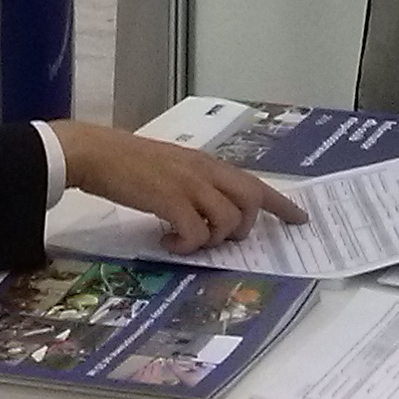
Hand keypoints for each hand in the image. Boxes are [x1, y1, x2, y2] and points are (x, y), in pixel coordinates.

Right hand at [55, 120, 307, 253]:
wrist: (98, 153)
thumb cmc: (129, 162)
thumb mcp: (173, 168)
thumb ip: (196, 185)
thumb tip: (207, 216)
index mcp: (208, 164)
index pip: (255, 183)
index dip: (281, 204)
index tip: (300, 219)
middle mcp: (205, 172)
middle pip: (250, 202)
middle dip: (242, 228)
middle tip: (219, 240)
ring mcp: (189, 184)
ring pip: (226, 221)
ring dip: (211, 240)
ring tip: (185, 240)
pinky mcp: (169, 199)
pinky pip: (195, 233)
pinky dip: (186, 245)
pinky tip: (167, 241)